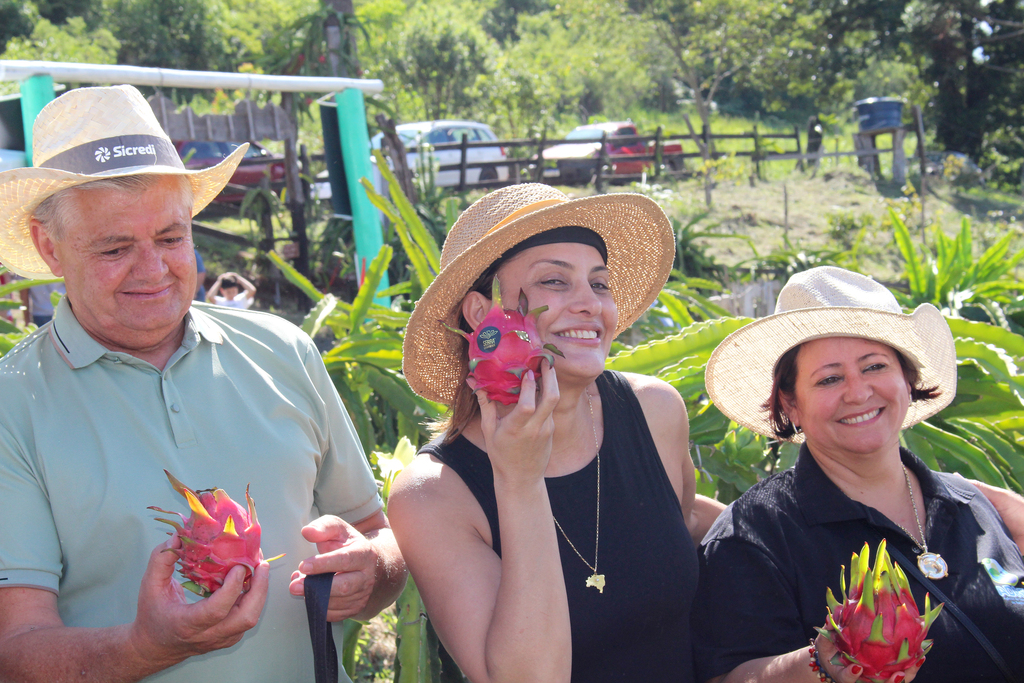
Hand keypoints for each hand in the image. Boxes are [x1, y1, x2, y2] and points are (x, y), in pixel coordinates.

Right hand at [129, 537, 268, 665]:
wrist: (155, 647)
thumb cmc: (152, 615)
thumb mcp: (150, 586)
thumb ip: (161, 559)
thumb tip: (179, 536)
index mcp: (187, 624)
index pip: (216, 610)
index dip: (231, 588)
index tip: (238, 566)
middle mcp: (208, 635)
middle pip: (245, 618)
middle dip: (259, 589)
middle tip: (261, 564)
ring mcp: (221, 639)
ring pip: (251, 618)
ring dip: (260, 591)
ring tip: (260, 567)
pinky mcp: (229, 637)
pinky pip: (247, 617)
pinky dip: (254, 598)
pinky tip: (251, 580)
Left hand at [288, 515, 378, 620]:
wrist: (370, 566)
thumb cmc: (349, 545)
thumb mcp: (339, 530)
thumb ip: (323, 527)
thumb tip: (307, 532)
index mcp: (365, 554)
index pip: (344, 560)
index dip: (323, 564)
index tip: (302, 566)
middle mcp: (367, 577)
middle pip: (344, 586)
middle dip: (317, 587)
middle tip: (294, 585)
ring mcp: (363, 595)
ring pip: (337, 603)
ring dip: (314, 597)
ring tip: (299, 586)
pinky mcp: (355, 609)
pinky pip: (334, 614)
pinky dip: (318, 607)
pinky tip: (310, 595)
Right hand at [474, 361, 558, 486]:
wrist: (521, 478)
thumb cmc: (501, 454)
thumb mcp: (489, 430)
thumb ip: (485, 403)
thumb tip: (472, 380)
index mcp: (516, 429)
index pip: (528, 406)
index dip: (529, 387)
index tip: (526, 371)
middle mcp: (535, 428)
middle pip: (551, 398)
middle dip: (550, 377)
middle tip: (545, 360)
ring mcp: (546, 429)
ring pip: (554, 401)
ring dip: (551, 382)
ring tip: (544, 367)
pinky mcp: (552, 429)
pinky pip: (551, 408)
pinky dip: (548, 394)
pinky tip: (541, 384)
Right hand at [814, 634, 923, 682]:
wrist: (836, 657)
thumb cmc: (830, 650)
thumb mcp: (824, 641)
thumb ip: (827, 631)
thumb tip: (830, 618)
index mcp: (844, 674)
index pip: (846, 678)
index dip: (851, 675)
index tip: (856, 667)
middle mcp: (863, 680)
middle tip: (898, 675)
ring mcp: (876, 678)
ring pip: (893, 682)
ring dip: (906, 674)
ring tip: (917, 661)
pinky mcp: (887, 672)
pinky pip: (902, 671)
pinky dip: (912, 665)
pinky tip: (920, 654)